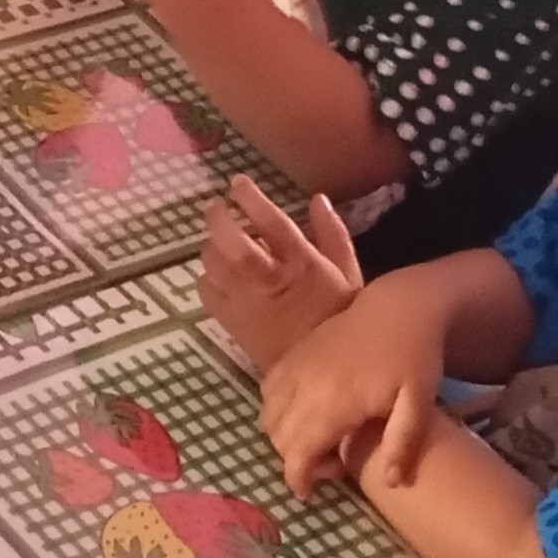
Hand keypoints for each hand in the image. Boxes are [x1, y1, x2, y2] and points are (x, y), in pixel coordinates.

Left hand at [201, 174, 362, 372]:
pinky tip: (218, 275)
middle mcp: (268, 279)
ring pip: (213, 263)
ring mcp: (245, 302)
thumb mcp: (350, 275)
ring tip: (218, 241)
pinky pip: (207, 292)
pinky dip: (207, 277)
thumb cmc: (340, 319)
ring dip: (211, 246)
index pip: (269, 221)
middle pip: (230, 239)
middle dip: (217, 217)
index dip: (250, 198)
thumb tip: (318, 199)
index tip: (237, 182)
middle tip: (215, 207)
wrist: (322, 374)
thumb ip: (334, 235)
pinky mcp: (231, 322)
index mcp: (301, 264)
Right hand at [257, 273, 454, 497]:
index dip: (297, 478)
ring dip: (284, 436)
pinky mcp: (293, 353)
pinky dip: (276, 409)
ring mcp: (295, 366)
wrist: (400, 306)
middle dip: (295, 460)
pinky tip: (304, 411)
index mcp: (335, 401)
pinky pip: (267, 389)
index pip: (298, 450)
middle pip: (278, 437)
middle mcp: (305, 385)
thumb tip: (391, 483)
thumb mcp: (420, 401)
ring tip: (319, 438)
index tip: (309, 494)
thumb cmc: (414, 356)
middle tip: (331, 462)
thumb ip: (403, 442)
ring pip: (267, 414)